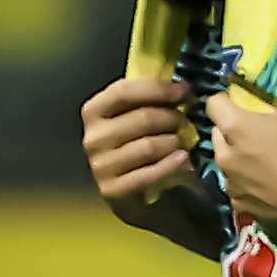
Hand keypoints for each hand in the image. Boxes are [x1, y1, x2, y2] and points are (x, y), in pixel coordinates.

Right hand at [78, 72, 200, 213]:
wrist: (127, 187)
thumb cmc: (135, 142)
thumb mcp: (134, 115)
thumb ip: (148, 99)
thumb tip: (182, 87)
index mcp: (93, 112)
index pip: (123, 91)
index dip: (157, 88)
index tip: (183, 90)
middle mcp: (92, 137)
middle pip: (142, 118)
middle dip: (171, 117)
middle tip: (184, 121)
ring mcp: (100, 164)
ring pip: (148, 146)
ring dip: (172, 141)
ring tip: (180, 141)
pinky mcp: (111, 188)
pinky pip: (149, 173)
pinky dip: (170, 164)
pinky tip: (182, 158)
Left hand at [207, 71, 276, 243]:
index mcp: (235, 127)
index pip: (213, 103)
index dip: (227, 100)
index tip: (242, 102)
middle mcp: (223, 153)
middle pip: (218, 131)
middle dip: (233, 127)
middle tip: (257, 129)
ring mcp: (228, 180)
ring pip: (225, 158)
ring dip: (237, 153)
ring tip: (262, 155)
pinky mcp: (236, 201)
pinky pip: (234, 183)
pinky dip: (245, 179)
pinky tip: (264, 179)